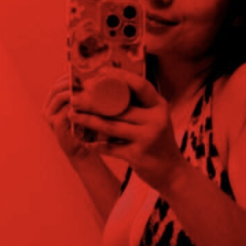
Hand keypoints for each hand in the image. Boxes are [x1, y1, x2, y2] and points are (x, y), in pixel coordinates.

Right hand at [43, 74, 93, 163]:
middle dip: (69, 81)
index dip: (67, 77)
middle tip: (83, 78)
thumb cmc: (84, 127)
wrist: (82, 149)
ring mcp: (49, 117)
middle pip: (56, 88)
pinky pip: (65, 109)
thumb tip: (90, 77)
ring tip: (85, 87)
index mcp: (51, 103)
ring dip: (73, 91)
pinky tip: (86, 101)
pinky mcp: (55, 124)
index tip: (80, 72)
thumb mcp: (81, 108)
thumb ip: (80, 96)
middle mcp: (47, 109)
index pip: (57, 84)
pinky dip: (76, 104)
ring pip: (59, 97)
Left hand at [69, 67, 182, 190]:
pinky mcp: (137, 155)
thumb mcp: (157, 119)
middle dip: (92, 102)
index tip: (99, 73)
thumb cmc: (159, 141)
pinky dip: (96, 145)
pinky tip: (84, 141)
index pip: (139, 85)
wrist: (172, 172)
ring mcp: (147, 138)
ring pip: (111, 126)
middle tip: (74, 98)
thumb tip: (110, 88)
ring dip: (88, 120)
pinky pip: (111, 148)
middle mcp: (155, 120)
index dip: (119, 76)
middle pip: (119, 107)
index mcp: (159, 106)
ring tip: (73, 115)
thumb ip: (140, 106)